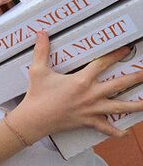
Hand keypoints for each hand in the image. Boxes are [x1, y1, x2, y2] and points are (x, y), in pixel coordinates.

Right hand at [10, 34, 142, 140]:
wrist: (33, 120)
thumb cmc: (37, 95)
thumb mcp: (38, 71)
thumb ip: (41, 51)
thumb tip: (41, 33)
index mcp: (81, 80)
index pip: (103, 63)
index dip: (116, 54)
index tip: (127, 49)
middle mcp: (91, 94)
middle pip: (119, 84)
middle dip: (136, 78)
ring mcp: (92, 109)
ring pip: (119, 107)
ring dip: (136, 105)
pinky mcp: (88, 122)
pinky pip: (106, 128)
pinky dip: (117, 132)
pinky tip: (126, 132)